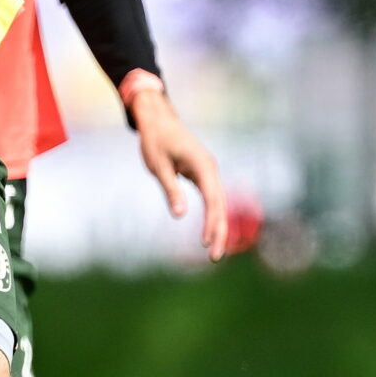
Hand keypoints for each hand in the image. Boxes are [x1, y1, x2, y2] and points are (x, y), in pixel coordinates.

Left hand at [130, 84, 228, 260]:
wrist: (158, 119)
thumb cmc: (155, 140)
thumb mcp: (158, 166)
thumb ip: (170, 190)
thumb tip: (180, 215)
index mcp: (202, 165)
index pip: (212, 199)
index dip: (212, 223)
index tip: (207, 243)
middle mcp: (210, 168)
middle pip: (220, 204)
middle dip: (219, 231)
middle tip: (214, 258)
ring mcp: (208, 171)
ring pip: (218, 203)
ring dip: (218, 226)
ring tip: (213, 251)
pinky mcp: (203, 174)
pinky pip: (212, 198)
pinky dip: (212, 215)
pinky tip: (210, 232)